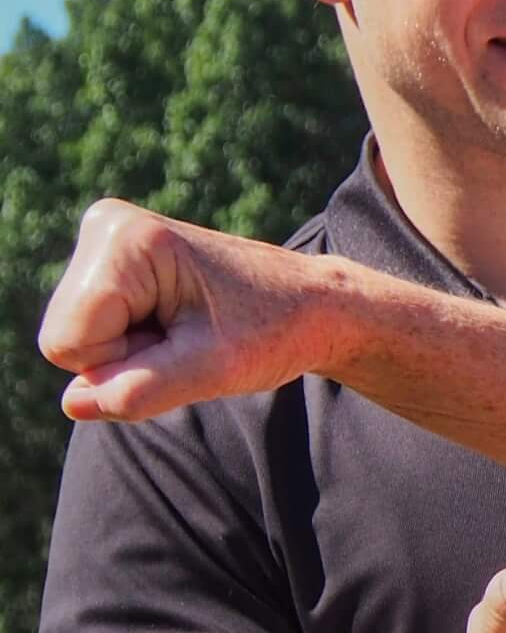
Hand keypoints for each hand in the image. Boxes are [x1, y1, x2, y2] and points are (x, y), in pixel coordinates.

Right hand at [37, 199, 342, 423]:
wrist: (313, 304)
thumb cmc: (275, 330)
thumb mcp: (212, 371)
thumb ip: (137, 391)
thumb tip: (72, 404)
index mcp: (125, 241)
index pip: (69, 344)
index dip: (124, 364)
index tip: (188, 341)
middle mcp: (105, 228)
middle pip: (65, 339)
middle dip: (125, 358)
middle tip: (190, 339)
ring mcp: (105, 243)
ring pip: (76, 339)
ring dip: (132, 353)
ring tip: (189, 330)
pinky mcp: (113, 262)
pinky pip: (91, 331)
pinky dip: (135, 342)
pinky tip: (178, 324)